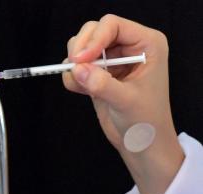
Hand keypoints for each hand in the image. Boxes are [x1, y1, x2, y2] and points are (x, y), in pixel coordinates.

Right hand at [63, 14, 183, 193]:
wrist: (140, 143)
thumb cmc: (146, 122)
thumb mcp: (127, 101)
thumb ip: (102, 84)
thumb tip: (77, 69)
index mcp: (146, 45)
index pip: (113, 26)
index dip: (94, 39)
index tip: (81, 60)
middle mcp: (129, 48)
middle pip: (93, 31)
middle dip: (80, 50)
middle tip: (75, 70)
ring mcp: (112, 61)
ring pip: (81, 47)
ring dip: (74, 65)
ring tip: (82, 85)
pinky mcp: (98, 74)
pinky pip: (76, 66)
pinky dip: (72, 77)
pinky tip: (81, 90)